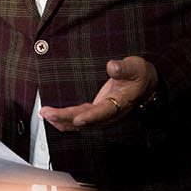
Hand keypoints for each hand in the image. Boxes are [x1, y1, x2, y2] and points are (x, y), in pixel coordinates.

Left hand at [40, 56, 157, 130]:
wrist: (144, 84)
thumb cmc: (139, 75)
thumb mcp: (135, 67)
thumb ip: (124, 68)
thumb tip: (112, 66)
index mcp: (120, 103)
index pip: (104, 112)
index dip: (91, 117)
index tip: (78, 119)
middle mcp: (110, 114)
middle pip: (87, 121)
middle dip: (66, 118)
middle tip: (49, 113)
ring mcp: (102, 115)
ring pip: (80, 123)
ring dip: (62, 120)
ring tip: (46, 115)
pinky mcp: (95, 113)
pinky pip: (78, 121)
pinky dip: (65, 120)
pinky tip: (52, 118)